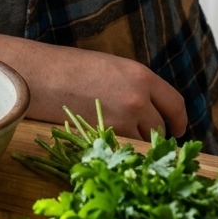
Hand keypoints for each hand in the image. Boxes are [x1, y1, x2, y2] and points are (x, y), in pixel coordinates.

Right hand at [19, 44, 187, 140]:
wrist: (39, 74)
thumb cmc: (69, 67)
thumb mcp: (111, 67)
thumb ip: (135, 86)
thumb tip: (151, 108)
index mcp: (141, 76)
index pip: (175, 104)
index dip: (179, 120)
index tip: (178, 129)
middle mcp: (138, 99)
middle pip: (160, 128)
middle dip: (154, 135)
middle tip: (140, 136)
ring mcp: (122, 120)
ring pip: (142, 143)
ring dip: (135, 145)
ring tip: (116, 137)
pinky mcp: (104, 138)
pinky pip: (123, 151)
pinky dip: (119, 151)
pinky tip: (106, 144)